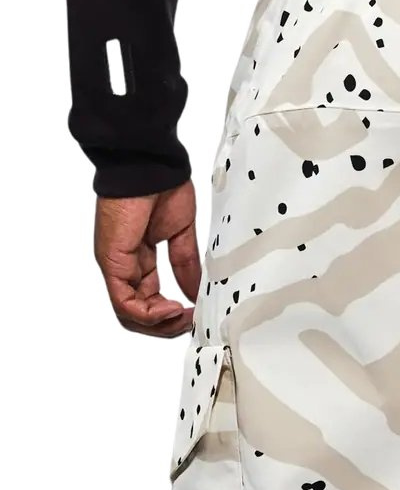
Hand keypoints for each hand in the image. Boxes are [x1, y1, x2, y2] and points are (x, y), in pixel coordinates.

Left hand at [95, 182, 200, 336]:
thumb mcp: (180, 235)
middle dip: (167, 325)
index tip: (196, 312)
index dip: (172, 315)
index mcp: (138, 260)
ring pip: (129, 314)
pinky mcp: (112, 262)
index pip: (148, 302)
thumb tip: (195, 293)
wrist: (148, 163)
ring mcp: (116, 266)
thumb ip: (185, 266)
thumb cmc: (162, 187)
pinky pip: (124, 303)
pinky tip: (171, 308)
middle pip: (138, 315)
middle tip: (191, 320)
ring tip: (183, 317)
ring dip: (159, 324)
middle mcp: (124, 267)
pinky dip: (149, 314)